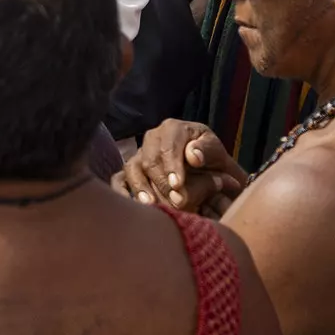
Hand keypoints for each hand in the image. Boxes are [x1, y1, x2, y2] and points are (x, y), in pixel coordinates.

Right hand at [113, 119, 245, 216]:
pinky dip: (122, 192)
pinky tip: (134, 205)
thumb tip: (192, 156)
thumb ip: (207, 150)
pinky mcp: (131, 172)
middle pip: (150, 160)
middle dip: (161, 183)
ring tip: (151, 205)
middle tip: (174, 202)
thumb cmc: (211, 159)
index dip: (171, 165)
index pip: (167, 146)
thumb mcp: (216, 151)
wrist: (207, 170)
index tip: (178, 184)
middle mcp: (151, 139)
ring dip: (140, 188)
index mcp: (172, 128)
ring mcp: (139, 155)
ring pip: (132, 169)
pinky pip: (119, 180)